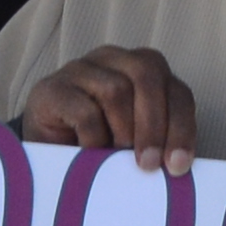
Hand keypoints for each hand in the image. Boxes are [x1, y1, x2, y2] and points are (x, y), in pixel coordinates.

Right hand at [12, 45, 194, 173]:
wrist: (45, 152)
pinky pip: (84, 110)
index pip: (176, 90)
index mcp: (143, 70)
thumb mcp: (134, 142)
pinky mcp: (52, 89)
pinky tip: (90, 154)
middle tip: (148, 164)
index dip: (181, 127)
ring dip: (123, 131)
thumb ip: (157, 141)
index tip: (178, 165)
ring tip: (117, 159)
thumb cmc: (97, 145)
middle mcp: (114, 60)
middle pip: (147, 75)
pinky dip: (93, 138)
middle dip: (154, 124)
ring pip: (116, 89)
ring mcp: (80, 69)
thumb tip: (176, 164)